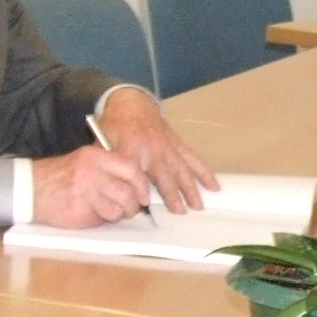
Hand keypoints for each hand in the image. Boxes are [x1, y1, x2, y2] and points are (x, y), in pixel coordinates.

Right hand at [29, 147, 149, 226]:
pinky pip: (103, 219)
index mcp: (96, 156)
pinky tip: (91, 214)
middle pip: (129, 192)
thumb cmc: (61, 177)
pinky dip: (102, 219)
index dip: (142, 185)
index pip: (131, 168)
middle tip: (129, 210)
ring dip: (118, 215)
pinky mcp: (79, 210)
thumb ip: (109, 170)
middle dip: (133, 206)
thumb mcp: (85, 162)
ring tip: (107, 212)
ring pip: (119, 209)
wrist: (30, 189)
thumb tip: (136, 187)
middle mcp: (92, 171)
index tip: (144, 196)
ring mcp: (86, 191)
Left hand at [97, 87, 218, 212]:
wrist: (130, 104)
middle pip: (164, 175)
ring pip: (182, 170)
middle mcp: (153, 149)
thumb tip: (110, 189)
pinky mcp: (178, 145)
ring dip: (191, 188)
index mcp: (131, 149)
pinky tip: (214, 186)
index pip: (136, 174)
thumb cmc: (114, 127)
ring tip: (198, 206)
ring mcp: (168, 147)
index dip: (140, 190)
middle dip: (172, 194)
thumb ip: (107, 165)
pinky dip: (204, 173)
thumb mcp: (102, 143)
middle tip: (180, 213)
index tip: (144, 205)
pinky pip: (193, 160)